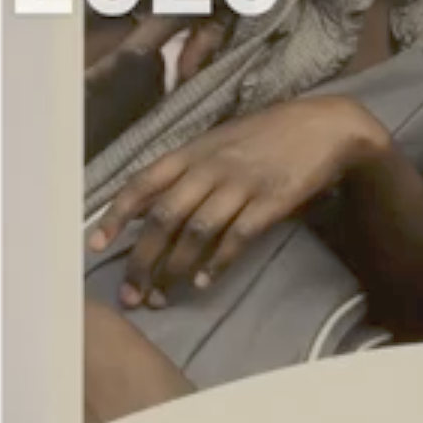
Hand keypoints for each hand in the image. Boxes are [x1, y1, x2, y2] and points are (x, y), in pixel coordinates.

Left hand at [86, 96, 388, 308]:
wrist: (327, 127)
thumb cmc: (269, 136)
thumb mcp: (219, 142)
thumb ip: (185, 171)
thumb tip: (146, 209)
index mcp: (193, 152)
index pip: (143, 184)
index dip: (116, 216)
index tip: (96, 246)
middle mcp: (212, 167)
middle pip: (164, 218)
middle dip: (143, 260)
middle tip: (132, 293)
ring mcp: (242, 184)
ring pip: (196, 232)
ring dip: (175, 269)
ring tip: (163, 295)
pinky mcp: (272, 201)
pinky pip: (237, 237)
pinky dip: (218, 262)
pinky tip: (205, 282)